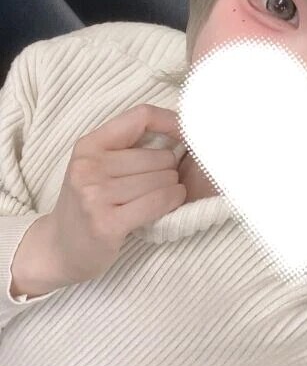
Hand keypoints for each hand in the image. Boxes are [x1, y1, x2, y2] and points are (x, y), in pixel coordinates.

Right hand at [47, 104, 186, 285]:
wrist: (60, 248)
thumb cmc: (90, 202)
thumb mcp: (97, 165)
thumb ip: (128, 144)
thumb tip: (180, 126)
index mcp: (88, 145)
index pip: (140, 116)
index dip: (171, 122)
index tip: (187, 133)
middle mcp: (88, 167)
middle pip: (159, 155)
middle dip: (169, 170)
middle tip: (157, 183)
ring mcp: (95, 195)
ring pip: (163, 180)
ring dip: (171, 188)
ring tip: (158, 196)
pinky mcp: (107, 223)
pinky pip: (158, 201)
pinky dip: (172, 201)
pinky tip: (170, 203)